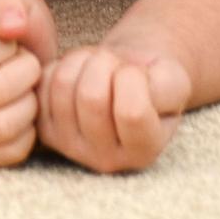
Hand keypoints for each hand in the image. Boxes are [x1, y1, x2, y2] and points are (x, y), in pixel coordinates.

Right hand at [0, 0, 58, 166]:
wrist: (10, 62)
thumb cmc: (9, 32)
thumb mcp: (8, 4)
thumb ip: (6, 3)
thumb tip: (11, 25)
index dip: (9, 48)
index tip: (11, 43)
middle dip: (26, 74)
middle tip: (28, 65)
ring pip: (4, 126)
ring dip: (29, 105)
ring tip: (27, 89)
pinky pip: (12, 152)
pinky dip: (30, 134)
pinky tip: (25, 113)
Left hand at [36, 35, 189, 174]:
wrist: (125, 81)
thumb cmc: (152, 81)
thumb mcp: (174, 81)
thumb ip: (165, 85)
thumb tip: (129, 79)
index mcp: (143, 152)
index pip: (131, 112)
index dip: (134, 77)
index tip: (138, 73)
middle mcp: (105, 159)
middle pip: (91, 97)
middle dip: (106, 62)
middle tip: (116, 63)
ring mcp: (70, 146)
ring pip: (63, 84)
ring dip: (83, 59)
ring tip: (99, 65)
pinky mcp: (45, 127)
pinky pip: (44, 82)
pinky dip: (62, 64)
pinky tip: (80, 72)